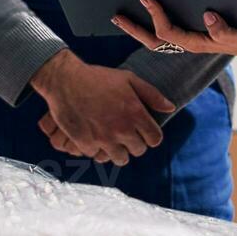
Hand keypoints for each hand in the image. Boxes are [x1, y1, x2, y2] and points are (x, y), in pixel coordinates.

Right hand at [28, 49, 173, 164]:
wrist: (66, 80)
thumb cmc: (99, 78)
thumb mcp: (129, 79)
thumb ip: (152, 95)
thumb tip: (170, 108)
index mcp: (135, 113)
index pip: (154, 139)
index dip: (151, 136)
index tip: (144, 132)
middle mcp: (122, 129)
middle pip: (138, 150)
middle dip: (135, 143)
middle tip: (127, 134)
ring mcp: (103, 139)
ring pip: (120, 159)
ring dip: (118, 151)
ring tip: (113, 140)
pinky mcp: (86, 144)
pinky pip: (98, 156)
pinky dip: (98, 150)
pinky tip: (96, 138)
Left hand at [113, 0, 236, 63]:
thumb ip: (226, 30)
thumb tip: (208, 16)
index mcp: (198, 43)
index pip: (169, 33)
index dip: (156, 17)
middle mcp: (190, 42)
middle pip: (155, 41)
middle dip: (134, 29)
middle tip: (116, 16)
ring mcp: (192, 39)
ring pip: (158, 39)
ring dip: (139, 29)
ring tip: (122, 17)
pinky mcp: (196, 34)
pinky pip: (169, 33)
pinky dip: (153, 25)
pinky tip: (146, 15)